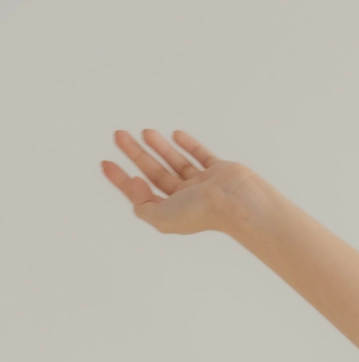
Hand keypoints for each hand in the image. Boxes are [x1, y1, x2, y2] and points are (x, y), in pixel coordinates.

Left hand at [100, 128, 254, 235]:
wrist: (236, 202)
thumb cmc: (203, 213)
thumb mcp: (161, 218)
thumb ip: (143, 206)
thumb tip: (136, 186)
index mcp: (173, 213)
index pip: (141, 194)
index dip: (121, 179)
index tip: (105, 163)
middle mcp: (187, 199)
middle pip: (154, 174)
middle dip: (135, 154)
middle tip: (118, 135)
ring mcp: (204, 184)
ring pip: (175, 162)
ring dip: (158, 147)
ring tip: (143, 131)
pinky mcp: (220, 171)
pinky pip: (200, 155)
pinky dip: (188, 145)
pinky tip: (175, 135)